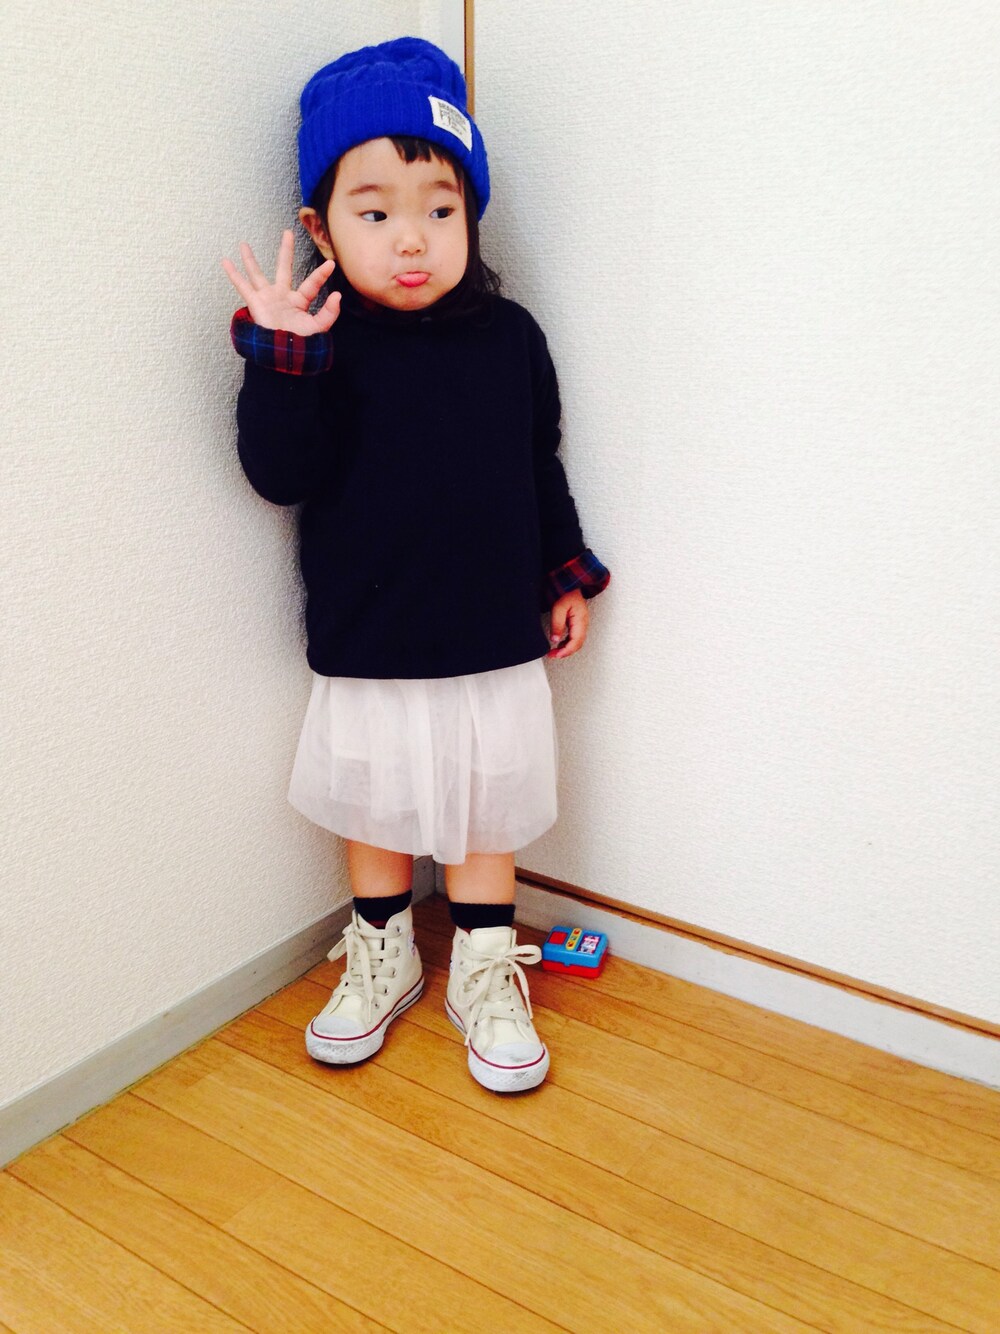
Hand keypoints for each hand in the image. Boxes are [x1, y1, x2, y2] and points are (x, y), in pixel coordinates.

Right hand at [221, 229, 340, 334]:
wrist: (283, 354)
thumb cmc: (300, 344)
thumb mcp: (318, 328)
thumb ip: (329, 313)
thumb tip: (338, 295)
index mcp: (299, 302)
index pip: (311, 284)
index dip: (321, 275)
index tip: (332, 264)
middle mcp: (282, 296)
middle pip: (283, 268)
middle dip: (285, 251)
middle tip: (287, 233)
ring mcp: (267, 299)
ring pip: (257, 274)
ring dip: (250, 260)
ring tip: (243, 244)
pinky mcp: (255, 303)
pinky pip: (242, 286)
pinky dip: (234, 274)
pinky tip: (226, 261)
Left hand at [547, 589, 588, 658]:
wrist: (569, 583)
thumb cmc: (565, 592)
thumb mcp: (558, 608)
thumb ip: (557, 624)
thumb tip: (555, 640)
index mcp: (581, 620)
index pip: (576, 641)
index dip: (566, 651)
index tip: (555, 655)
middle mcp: (583, 623)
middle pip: (577, 644)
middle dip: (565, 652)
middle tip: (552, 655)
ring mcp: (581, 624)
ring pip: (576, 642)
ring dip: (565, 649)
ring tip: (553, 651)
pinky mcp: (577, 623)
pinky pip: (574, 637)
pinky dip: (566, 643)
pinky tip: (558, 644)